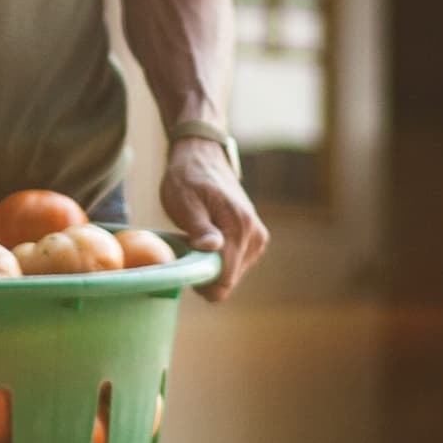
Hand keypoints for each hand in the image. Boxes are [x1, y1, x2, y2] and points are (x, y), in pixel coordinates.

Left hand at [159, 140, 268, 301]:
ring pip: (233, 273)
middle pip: (230, 279)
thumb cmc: (188, 179)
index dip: (203, 284)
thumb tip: (213, 249)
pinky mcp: (255, 239)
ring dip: (213, 266)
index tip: (185, 272)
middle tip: (187, 251)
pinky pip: (236, 263)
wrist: (202, 158)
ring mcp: (258, 238)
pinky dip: (220, 259)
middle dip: (207, 273)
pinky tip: (208, 242)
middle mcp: (255, 235)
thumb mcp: (185, 202)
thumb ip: (200, 227)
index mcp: (239, 227)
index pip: (226, 278)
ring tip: (196, 241)